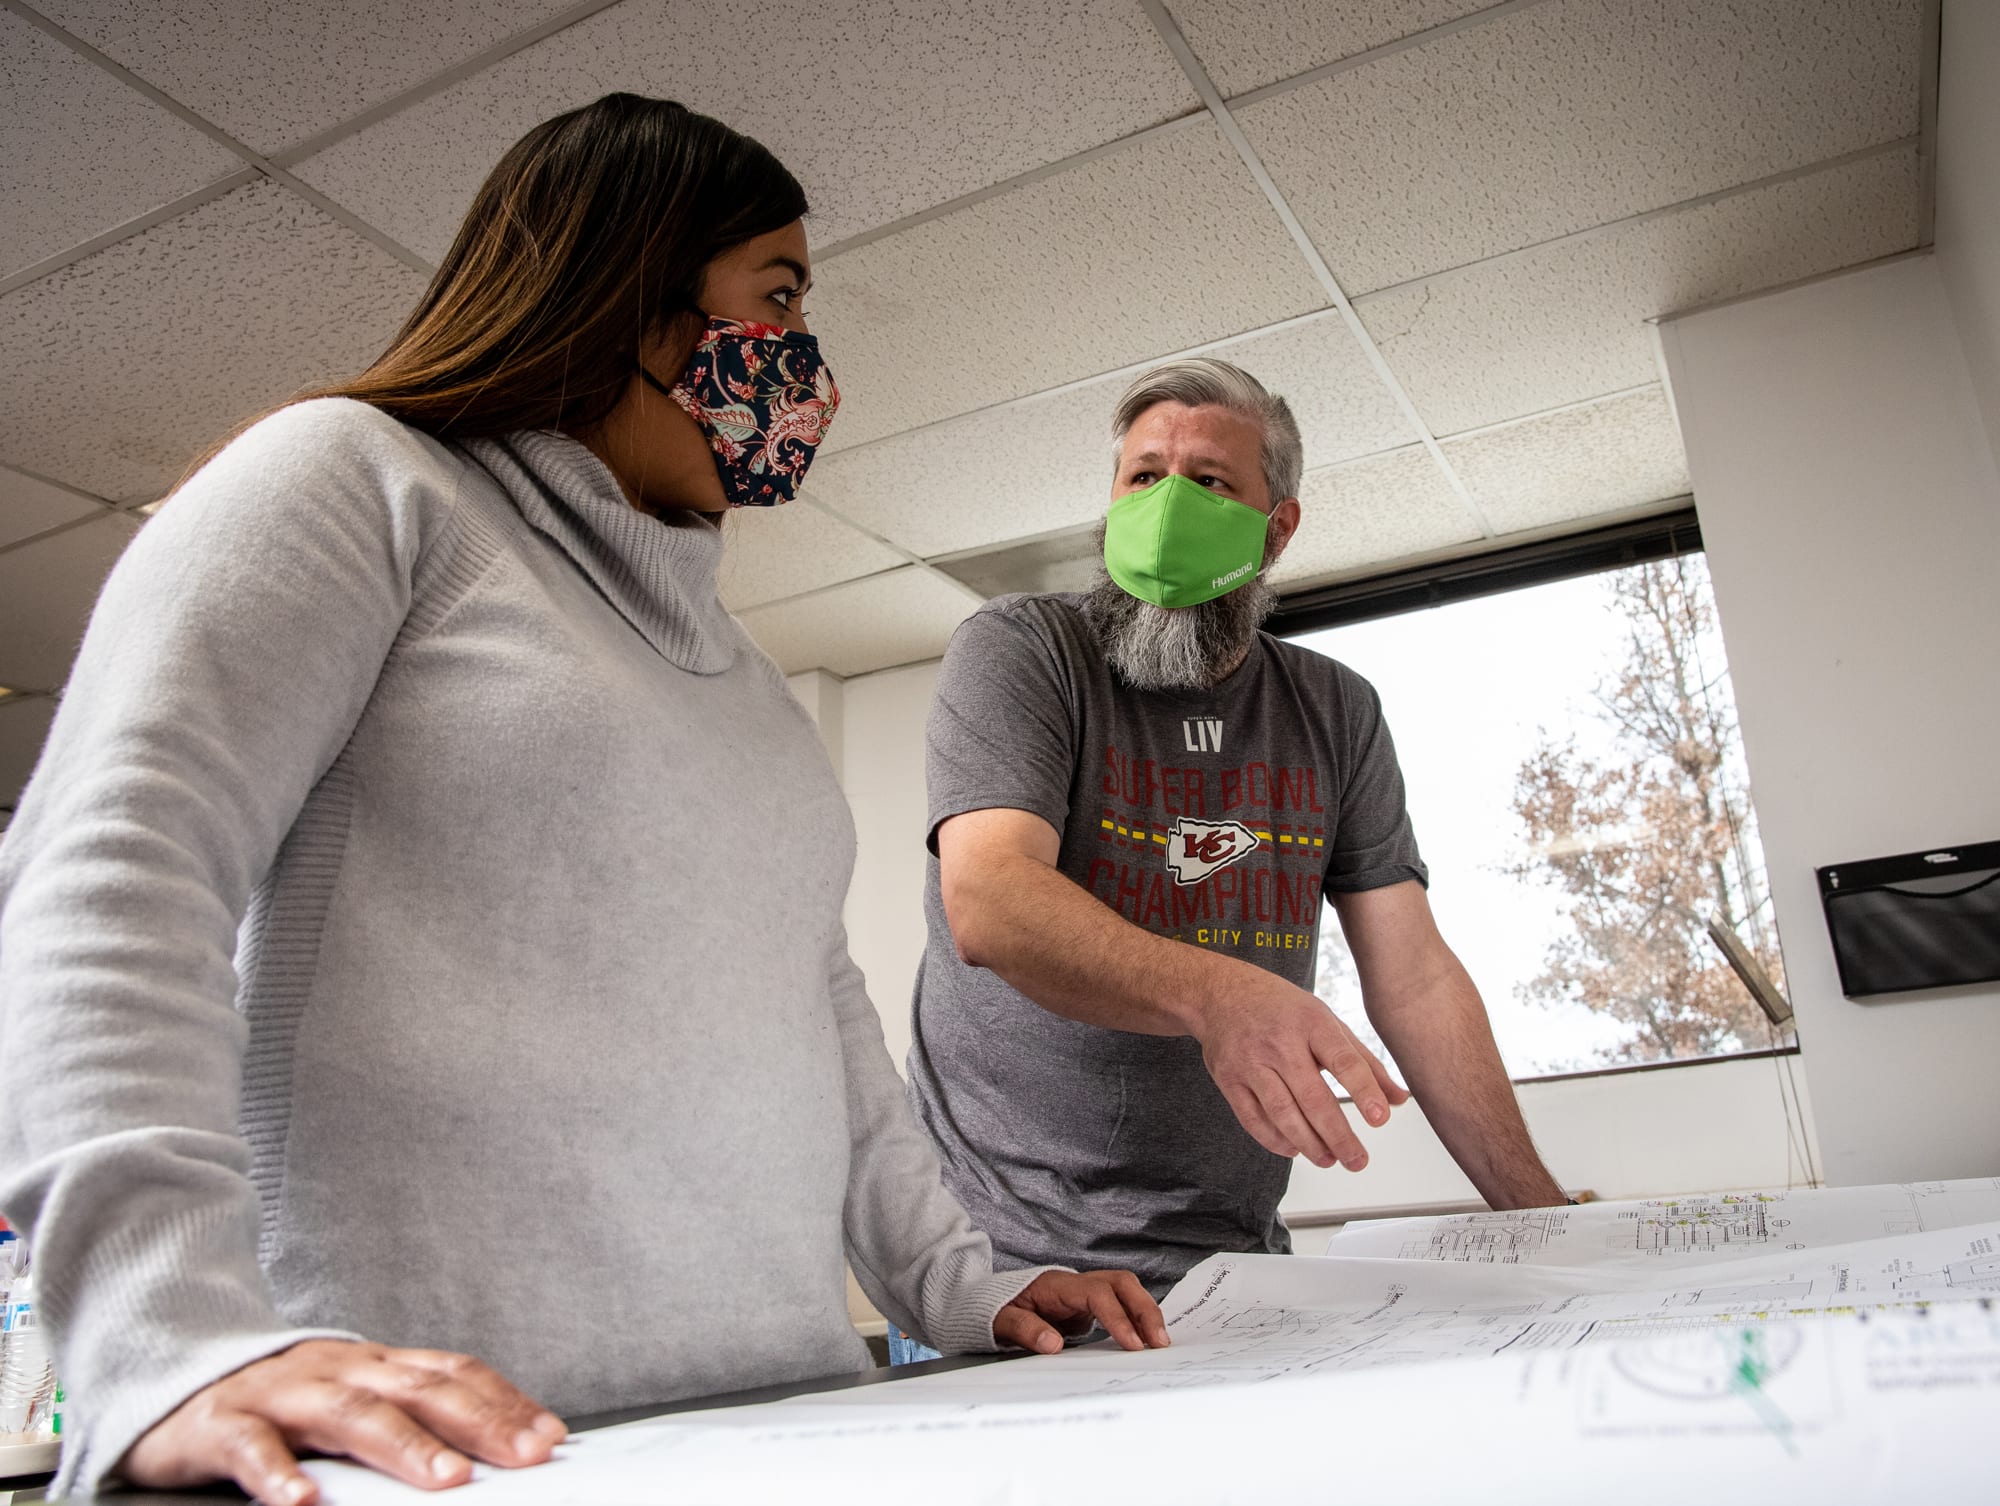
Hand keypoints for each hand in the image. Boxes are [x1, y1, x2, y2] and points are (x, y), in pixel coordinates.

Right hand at [121, 1338, 566, 1505]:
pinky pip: (253, 1446)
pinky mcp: (221, 1423)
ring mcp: (281, 1393)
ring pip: (350, 1413)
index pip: (452, 1374)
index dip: (504, 1402)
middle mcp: (337, 1370)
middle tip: (525, 1455)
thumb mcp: (350, 1401)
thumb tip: (486, 1453)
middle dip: (477, 1422)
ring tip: (447, 1478)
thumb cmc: (280, 1402)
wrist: (171, 1381)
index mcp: (374, 1365)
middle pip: (417, 1390)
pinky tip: (304, 1502)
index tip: (550, 1435)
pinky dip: (279, 1474)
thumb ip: (406, 1419)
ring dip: (404, 1446)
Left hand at [993, 1270, 1169, 1353]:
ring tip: (1159, 1343)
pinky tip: (1145, 1340)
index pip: (1097, 1294)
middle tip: (1159, 1342)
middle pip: (1121, 1282)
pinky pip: (1120, 1304)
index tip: (1132, 1344)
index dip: (1117, 1317)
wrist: (991, 1302)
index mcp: (1058, 1285)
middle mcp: (1077, 1284)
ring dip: (1145, 1312)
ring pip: (1125, 1290)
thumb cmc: (996, 1309)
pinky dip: (1136, 1319)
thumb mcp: (1000, 1320)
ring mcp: (1085, 1293)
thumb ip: (1024, 1329)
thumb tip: (1052, 1344)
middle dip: (1144, 1309)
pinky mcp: (1089, 1306)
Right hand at [1189, 967, 1410, 1169]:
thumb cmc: (1282, 1009)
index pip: (1343, 1060)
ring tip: (1330, 1160)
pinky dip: (1275, 1140)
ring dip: (1309, 1143)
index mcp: (1311, 1022)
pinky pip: (1253, 1119)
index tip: (1380, 1118)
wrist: (1221, 993)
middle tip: (1358, 1160)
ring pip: (1282, 1113)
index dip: (1363, 1091)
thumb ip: (1364, 1062)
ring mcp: (1250, 1061)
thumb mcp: (1327, 1021)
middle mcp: (1279, 1042)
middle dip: (1338, 1135)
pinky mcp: (1229, 1079)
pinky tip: (1295, 1149)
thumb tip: (1398, 1100)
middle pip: (1312, 1097)